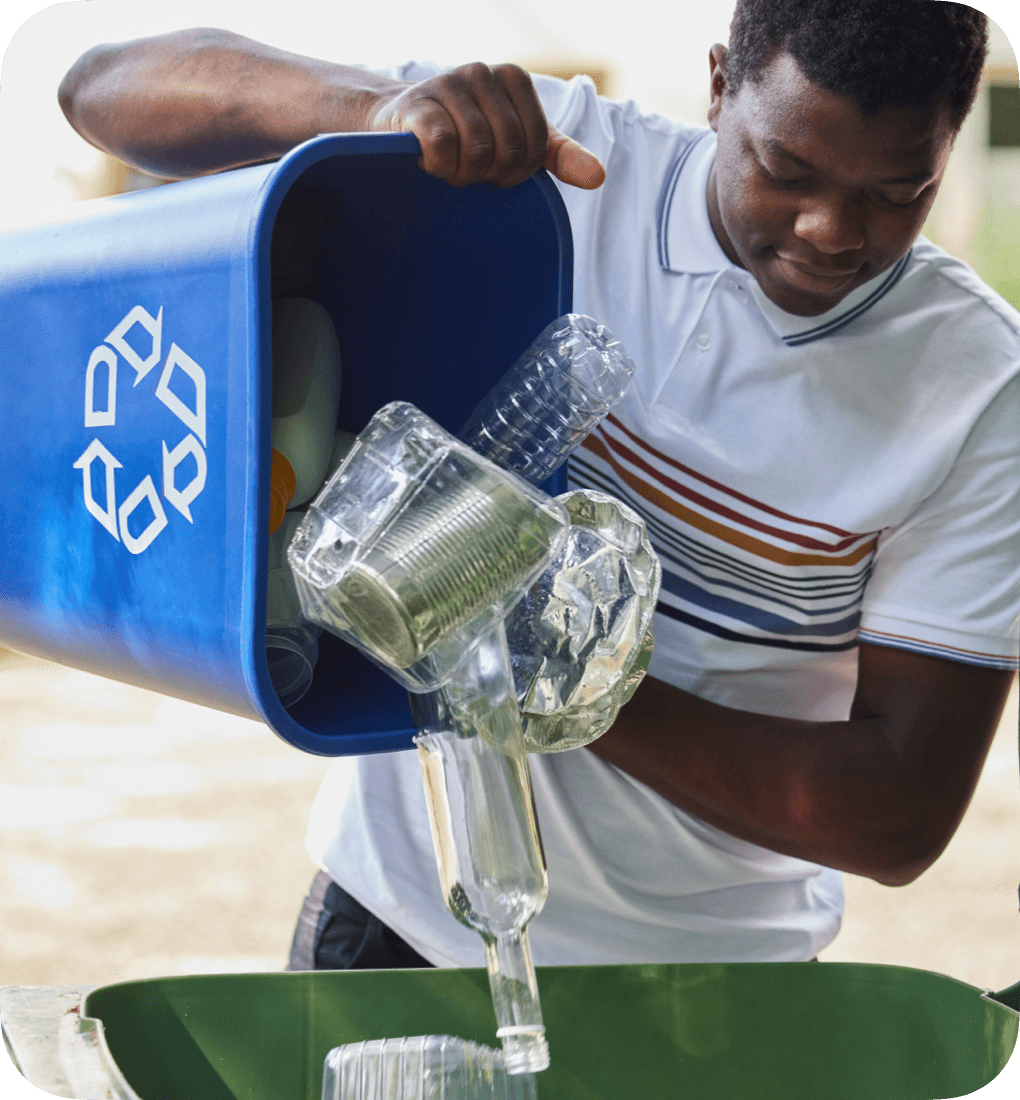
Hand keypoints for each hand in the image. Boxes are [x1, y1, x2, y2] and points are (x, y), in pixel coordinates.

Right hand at [369, 62, 604, 189]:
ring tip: (450, 166)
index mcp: (514, 78)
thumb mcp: (518, 140)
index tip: (496, 169)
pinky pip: (444, 147)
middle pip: (509, 152)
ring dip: (462, 175)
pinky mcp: (419, 103)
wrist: (402, 123)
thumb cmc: (467, 133)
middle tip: (470, 170)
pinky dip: (440, 167)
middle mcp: (483, 72)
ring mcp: (450, 83)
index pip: (537, 146)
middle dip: (489, 175)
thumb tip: (597, 177)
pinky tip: (431, 163)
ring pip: (477, 153)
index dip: (518, 172)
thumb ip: (560, 155)